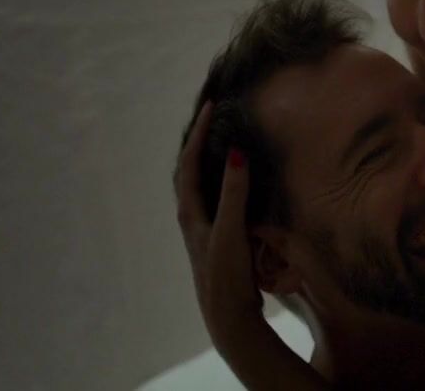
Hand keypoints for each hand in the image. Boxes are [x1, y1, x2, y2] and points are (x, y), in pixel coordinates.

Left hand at [175, 102, 329, 388]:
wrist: (229, 318)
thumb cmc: (226, 276)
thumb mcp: (231, 231)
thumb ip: (234, 192)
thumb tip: (235, 151)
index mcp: (189, 212)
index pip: (187, 162)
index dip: (198, 132)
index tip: (212, 106)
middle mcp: (191, 218)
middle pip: (188, 169)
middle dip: (198, 141)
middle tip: (213, 114)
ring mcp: (204, 229)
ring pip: (200, 184)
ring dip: (208, 159)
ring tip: (222, 137)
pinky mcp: (218, 238)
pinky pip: (216, 197)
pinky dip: (222, 179)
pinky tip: (237, 180)